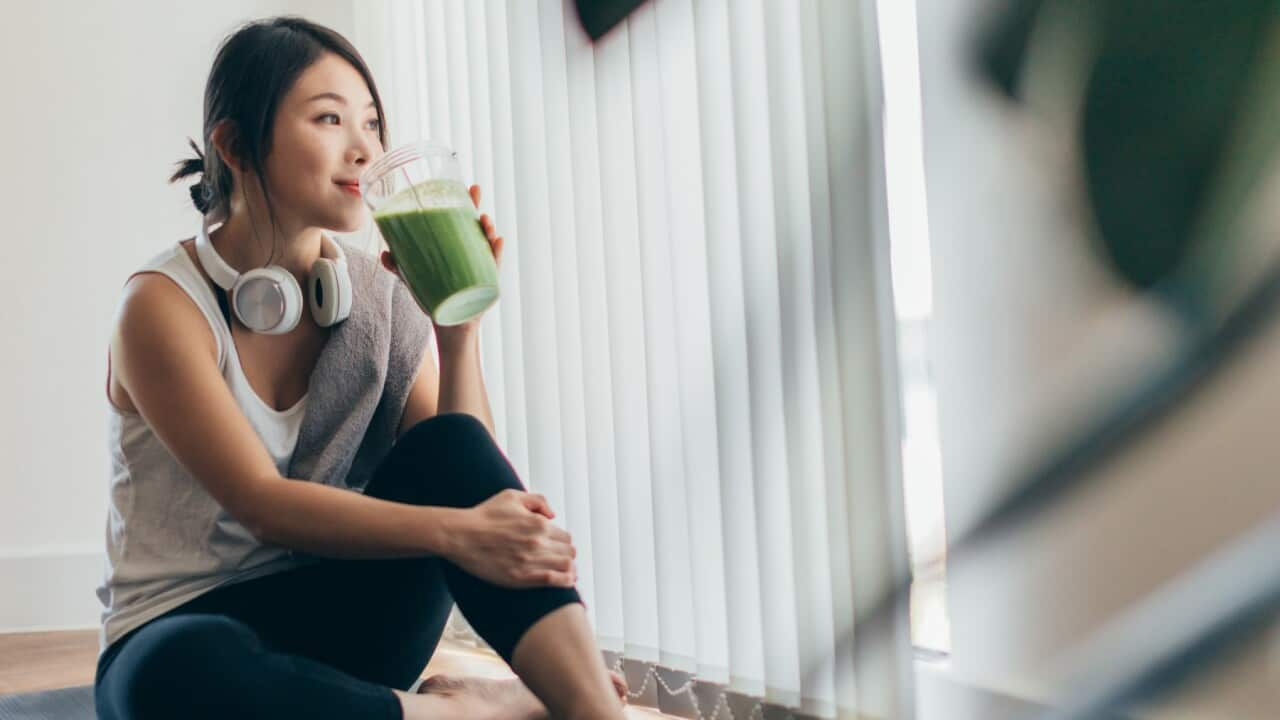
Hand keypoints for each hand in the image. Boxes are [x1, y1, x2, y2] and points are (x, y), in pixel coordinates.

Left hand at [379, 184, 503, 345]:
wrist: (450, 326)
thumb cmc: (435, 299)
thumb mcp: (415, 280)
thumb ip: (400, 267)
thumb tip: (384, 254)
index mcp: (458, 249)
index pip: (462, 221)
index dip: (465, 202)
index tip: (465, 185)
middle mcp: (473, 255)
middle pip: (477, 227)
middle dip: (478, 207)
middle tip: (475, 191)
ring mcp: (482, 268)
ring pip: (488, 243)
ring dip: (489, 228)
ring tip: (484, 219)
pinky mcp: (487, 284)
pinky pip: (495, 266)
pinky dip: (497, 253)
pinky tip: (498, 242)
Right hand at [447, 488, 576, 588]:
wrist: (461, 535)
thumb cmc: (484, 515)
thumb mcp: (512, 496)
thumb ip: (537, 501)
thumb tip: (553, 516)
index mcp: (538, 523)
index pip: (565, 536)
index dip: (563, 542)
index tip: (558, 547)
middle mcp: (538, 542)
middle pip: (568, 552)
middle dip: (567, 555)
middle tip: (561, 559)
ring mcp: (530, 561)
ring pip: (566, 567)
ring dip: (570, 569)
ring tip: (569, 573)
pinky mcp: (521, 577)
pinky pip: (554, 580)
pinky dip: (565, 581)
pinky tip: (568, 581)